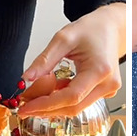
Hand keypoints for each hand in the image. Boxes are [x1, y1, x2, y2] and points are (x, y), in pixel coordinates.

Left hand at [18, 3, 124, 117]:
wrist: (112, 27)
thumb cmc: (93, 29)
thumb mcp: (64, 38)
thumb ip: (44, 60)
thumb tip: (27, 78)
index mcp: (100, 70)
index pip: (71, 97)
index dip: (46, 105)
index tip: (26, 107)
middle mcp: (108, 84)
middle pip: (74, 107)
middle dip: (46, 108)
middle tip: (25, 106)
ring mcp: (108, 90)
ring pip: (76, 107)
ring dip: (54, 104)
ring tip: (35, 96)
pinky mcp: (105, 91)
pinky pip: (81, 101)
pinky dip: (63, 99)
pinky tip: (52, 90)